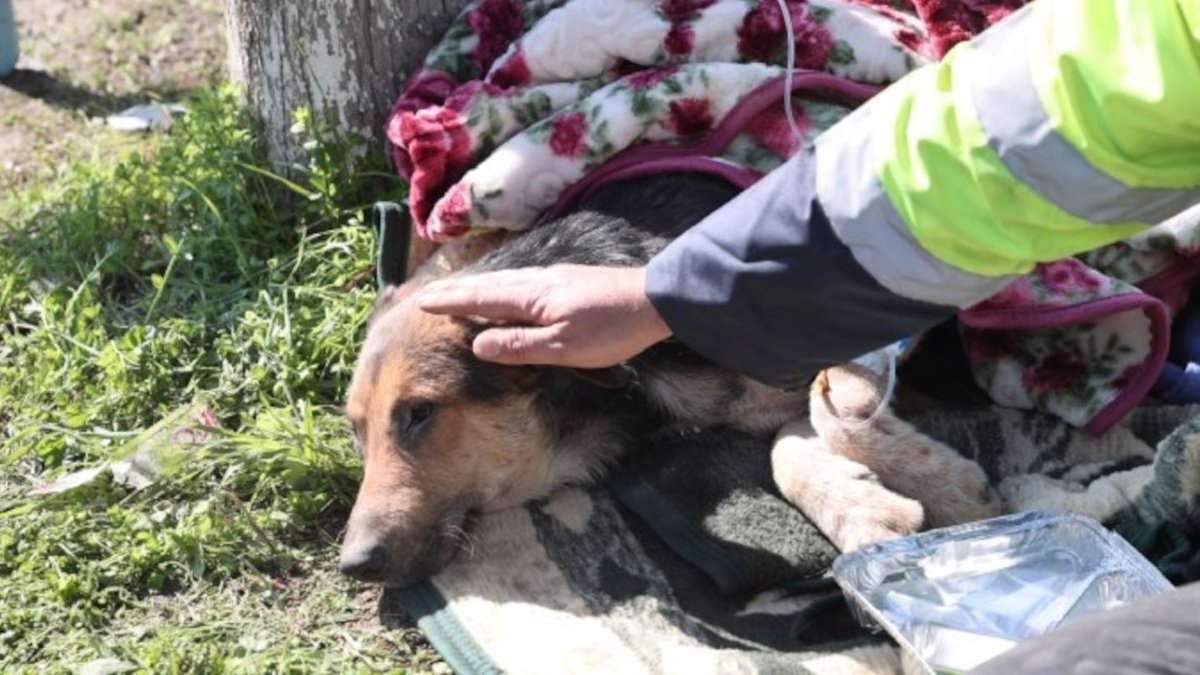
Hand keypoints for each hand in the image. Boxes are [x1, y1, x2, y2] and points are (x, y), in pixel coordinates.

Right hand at [417, 264, 671, 366]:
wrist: (658, 301)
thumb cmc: (612, 328)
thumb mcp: (564, 348)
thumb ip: (520, 346)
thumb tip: (477, 345)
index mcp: (532, 297)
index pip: (481, 299)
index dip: (451, 302)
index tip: (422, 301)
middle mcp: (539, 281)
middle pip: (489, 285)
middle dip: (457, 290)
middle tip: (428, 292)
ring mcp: (556, 278)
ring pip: (506, 281)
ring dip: (478, 287)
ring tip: (459, 292)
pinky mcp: (570, 282)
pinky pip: (523, 283)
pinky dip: (502, 287)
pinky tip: (509, 292)